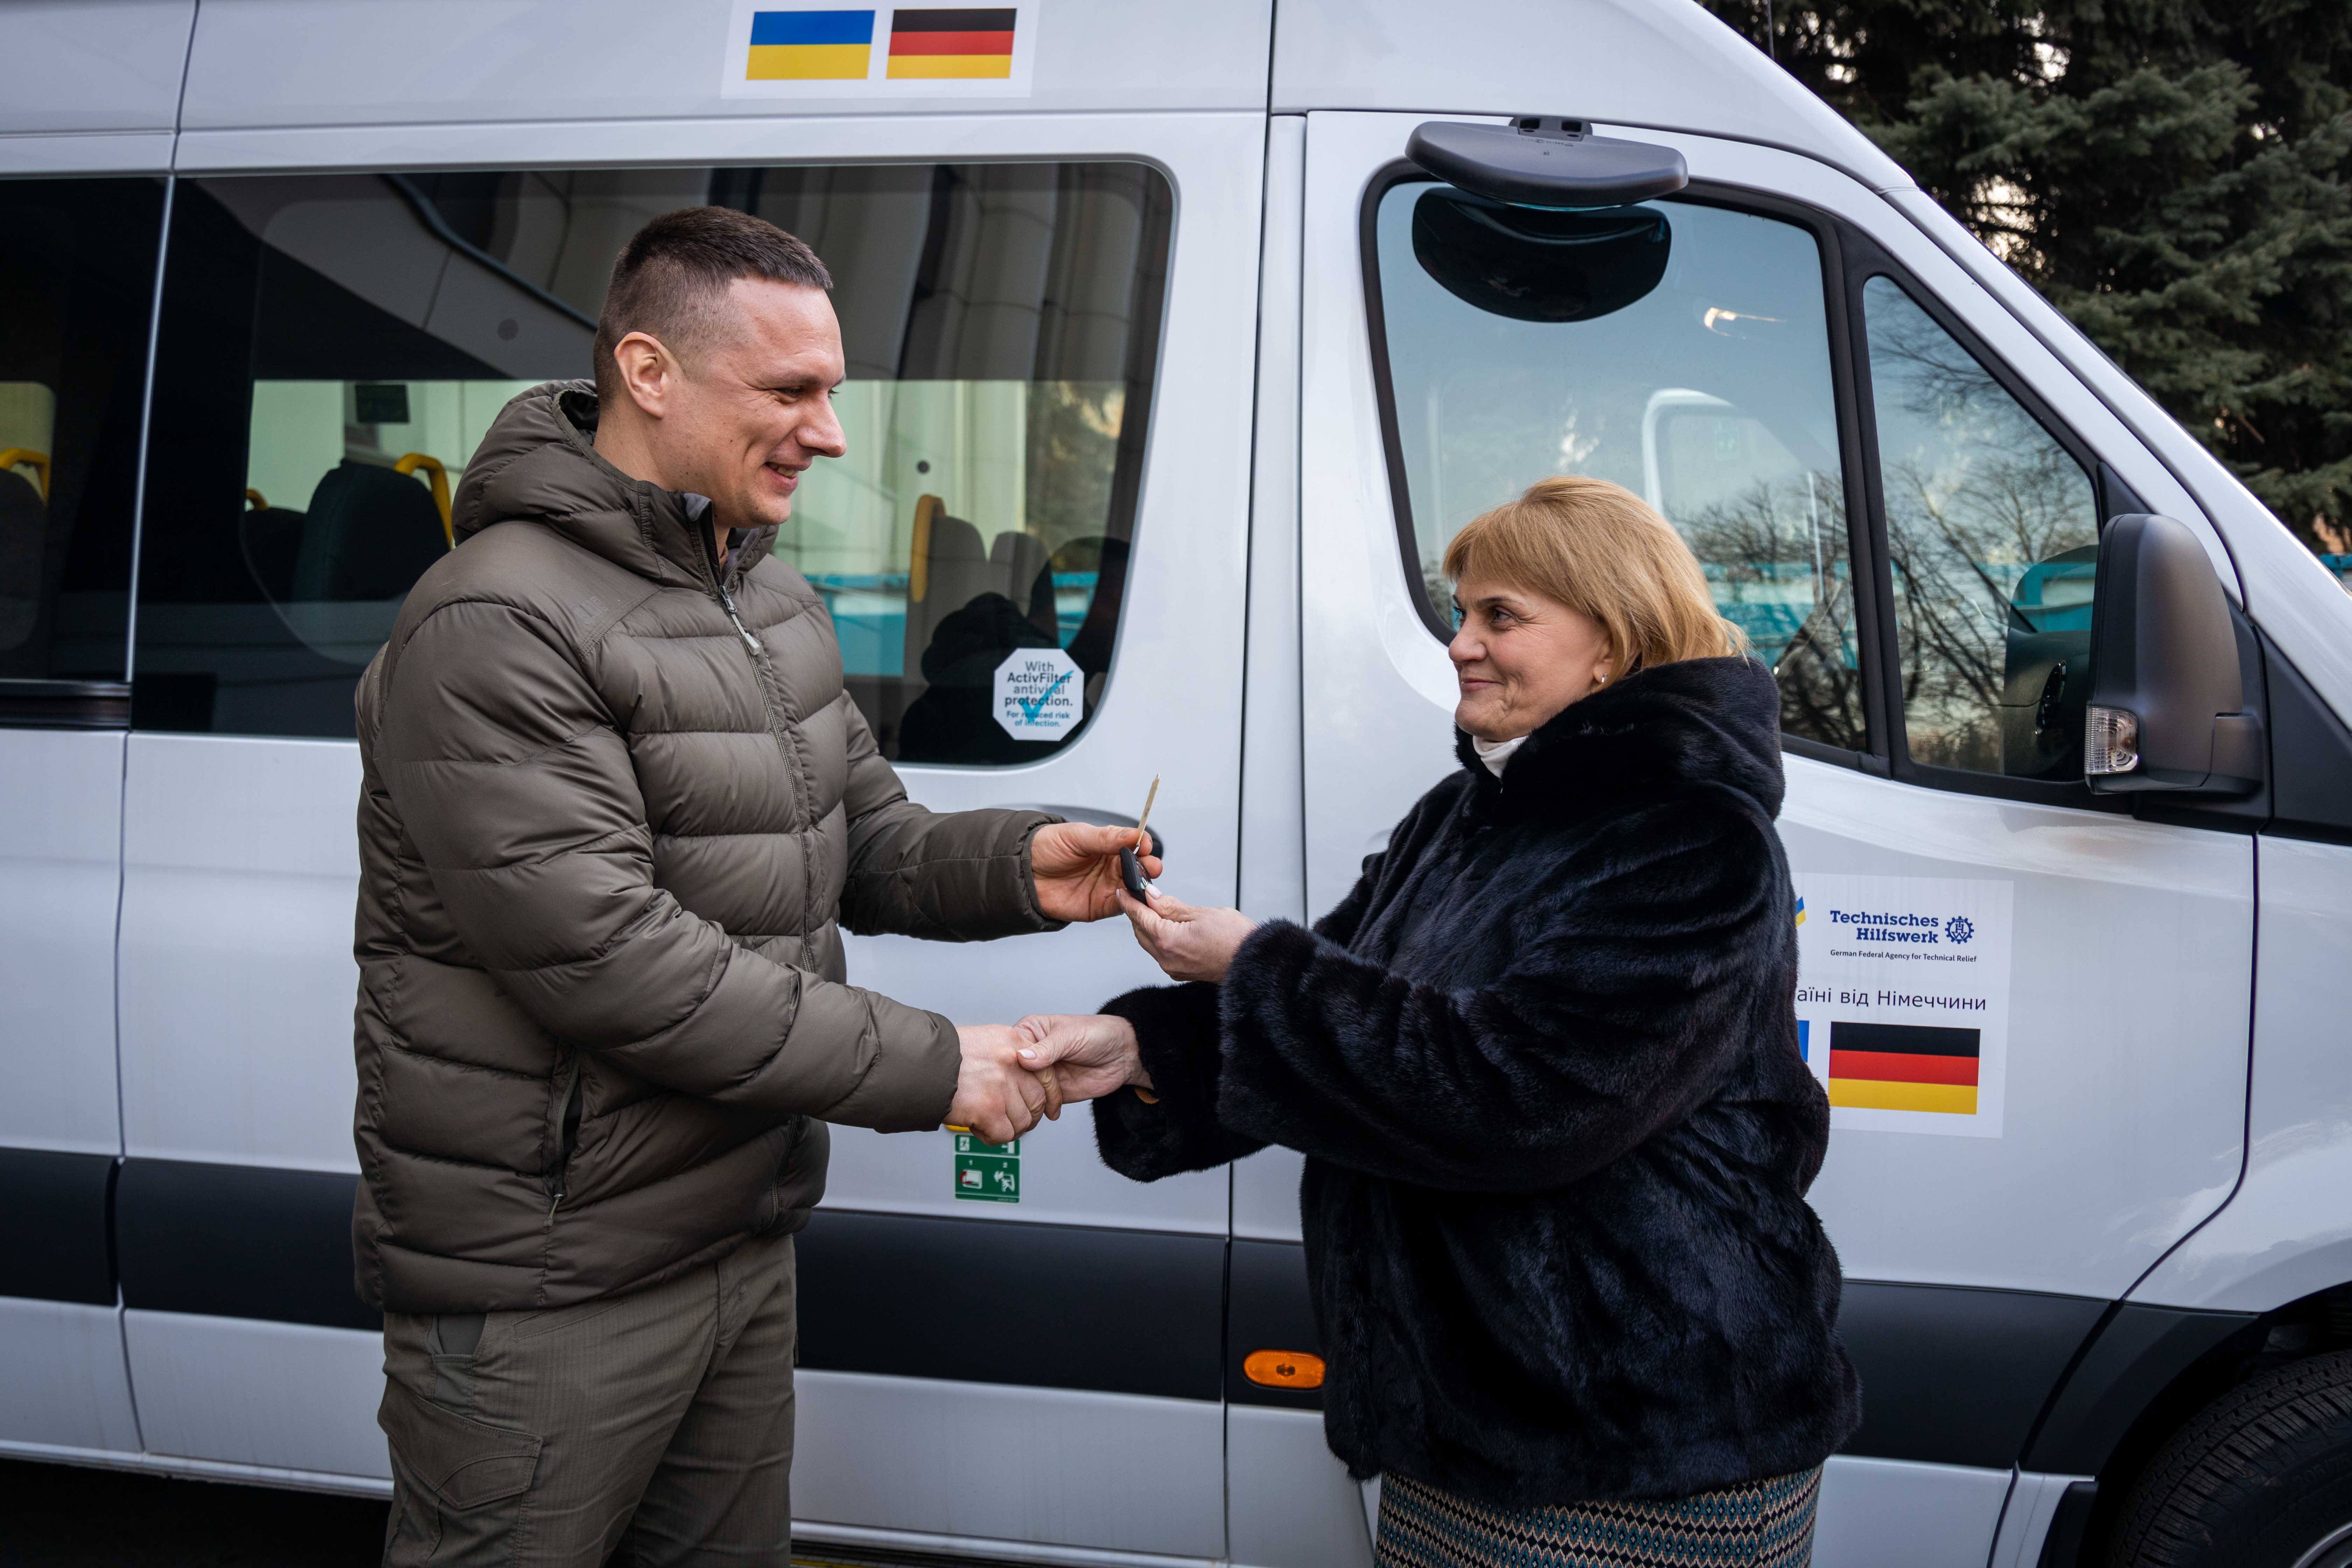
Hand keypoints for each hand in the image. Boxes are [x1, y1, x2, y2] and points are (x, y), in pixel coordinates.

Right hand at [947, 1024, 1061, 1144]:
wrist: (916, 1062)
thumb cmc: (942, 1054)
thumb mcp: (983, 1040)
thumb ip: (1006, 1055)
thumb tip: (1023, 1072)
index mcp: (1013, 1042)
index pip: (1047, 1072)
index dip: (1050, 1095)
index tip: (1049, 1107)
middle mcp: (1012, 1062)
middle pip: (1037, 1100)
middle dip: (1028, 1117)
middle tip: (1012, 1121)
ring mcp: (1001, 1086)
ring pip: (1022, 1121)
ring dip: (1007, 1128)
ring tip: (988, 1123)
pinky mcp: (989, 1108)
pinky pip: (1004, 1134)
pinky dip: (991, 1137)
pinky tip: (978, 1128)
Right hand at [1013, 1013, 1149, 1102]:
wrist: (1124, 1055)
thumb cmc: (1099, 1034)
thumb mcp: (1070, 1036)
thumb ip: (1047, 1048)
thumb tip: (1022, 1057)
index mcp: (1030, 1031)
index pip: (1008, 1048)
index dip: (1010, 1062)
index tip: (1017, 1072)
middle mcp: (1032, 1053)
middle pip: (1013, 1073)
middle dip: (1021, 1084)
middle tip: (1033, 1088)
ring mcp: (1040, 1074)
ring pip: (1024, 1090)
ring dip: (1030, 1099)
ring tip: (1043, 1099)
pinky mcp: (1051, 1092)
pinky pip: (1038, 1104)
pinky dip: (1041, 1109)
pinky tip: (1047, 1109)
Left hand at [1030, 822, 1161, 922]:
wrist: (1023, 873)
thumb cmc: (1046, 848)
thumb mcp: (1077, 836)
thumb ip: (1106, 837)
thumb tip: (1133, 834)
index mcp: (1107, 846)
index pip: (1134, 844)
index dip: (1143, 844)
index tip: (1145, 844)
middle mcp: (1110, 866)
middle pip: (1139, 867)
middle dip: (1149, 865)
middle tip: (1151, 865)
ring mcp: (1106, 886)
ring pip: (1134, 887)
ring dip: (1143, 885)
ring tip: (1144, 880)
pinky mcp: (1099, 906)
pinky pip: (1121, 906)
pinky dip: (1130, 902)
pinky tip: (1130, 895)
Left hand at [1119, 890, 1257, 983]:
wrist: (1251, 963)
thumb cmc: (1234, 939)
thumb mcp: (1201, 913)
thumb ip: (1171, 906)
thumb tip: (1153, 897)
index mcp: (1167, 940)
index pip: (1139, 917)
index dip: (1129, 901)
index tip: (1123, 891)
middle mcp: (1166, 958)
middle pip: (1140, 931)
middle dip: (1137, 913)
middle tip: (1139, 896)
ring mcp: (1172, 967)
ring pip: (1149, 943)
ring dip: (1147, 926)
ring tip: (1154, 909)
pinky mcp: (1180, 972)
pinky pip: (1160, 953)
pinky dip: (1158, 938)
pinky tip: (1166, 928)